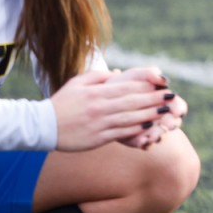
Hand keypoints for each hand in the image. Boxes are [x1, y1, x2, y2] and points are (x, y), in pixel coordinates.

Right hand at [51, 67, 184, 150]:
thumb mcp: (77, 83)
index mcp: (97, 93)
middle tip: (172, 97)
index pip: (127, 87)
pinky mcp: (98, 138)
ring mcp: (100, 124)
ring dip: (151, 115)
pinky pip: (121, 134)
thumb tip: (117, 73)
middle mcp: (100, 108)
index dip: (147, 85)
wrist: (41, 126)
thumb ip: (98, 76)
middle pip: (133, 102)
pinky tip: (150, 128)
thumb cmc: (61, 103)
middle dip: (154, 99)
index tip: (162, 84)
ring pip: (131, 119)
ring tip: (167, 112)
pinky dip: (137, 131)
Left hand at [105, 67, 188, 148]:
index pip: (178, 106)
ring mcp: (149, 129)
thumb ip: (149, 73)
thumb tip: (164, 79)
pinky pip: (145, 144)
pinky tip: (143, 142)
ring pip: (160, 135)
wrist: (99, 100)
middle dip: (171, 124)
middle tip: (169, 126)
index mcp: (164, 101)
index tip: (177, 112)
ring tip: (154, 136)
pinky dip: (145, 143)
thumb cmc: (121, 84)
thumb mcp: (134, 76)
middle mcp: (160, 116)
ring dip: (159, 135)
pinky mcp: (137, 138)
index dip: (179, 109)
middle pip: (173, 122)